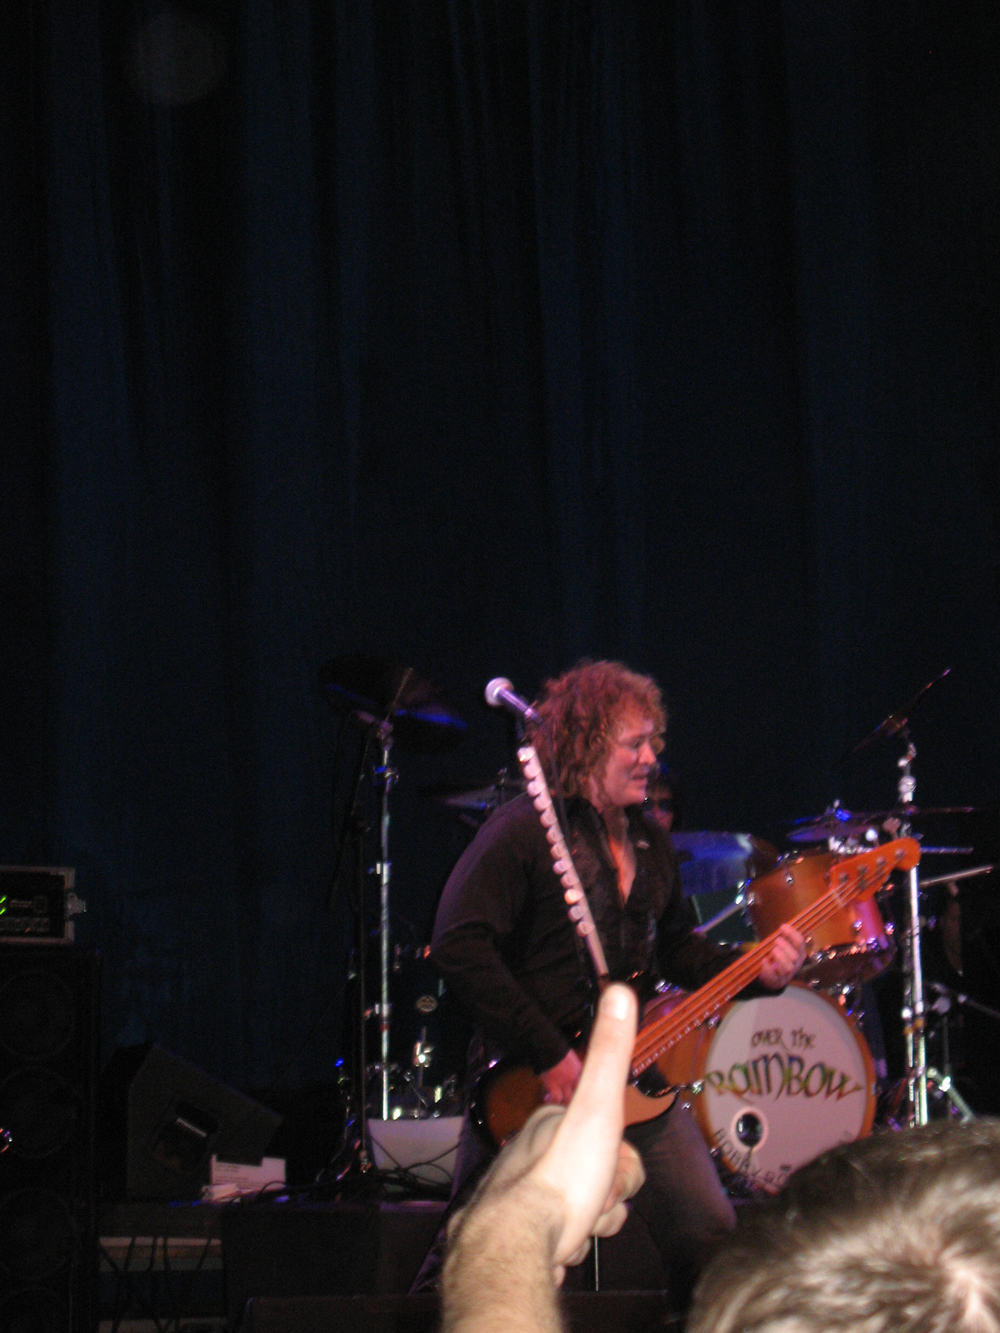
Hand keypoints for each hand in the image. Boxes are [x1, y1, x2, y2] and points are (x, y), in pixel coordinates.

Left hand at [444, 985, 644, 1292]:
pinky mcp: (519, 1237)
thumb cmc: (562, 1179)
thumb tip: (618, 988)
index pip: (609, 1136)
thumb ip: (611, 1052)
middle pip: (600, 1175)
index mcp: (550, 1121)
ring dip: (593, 1226)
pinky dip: (568, 1248)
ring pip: (586, 1211)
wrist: (516, 1248)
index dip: (622, 1161)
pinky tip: (561, 1248)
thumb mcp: (598, 1108)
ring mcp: (524, 1196)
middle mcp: (532, 1154)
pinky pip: (563, 1240)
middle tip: (593, 1203)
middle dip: (609, 1198)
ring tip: (575, 1229)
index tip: (608, 1169)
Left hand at [758, 922, 806, 989]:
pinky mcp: (777, 981)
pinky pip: (774, 976)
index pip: (800, 942)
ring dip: (780, 957)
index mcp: (799, 954)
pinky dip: (768, 968)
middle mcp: (796, 964)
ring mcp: (787, 974)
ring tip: (773, 950)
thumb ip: (785, 939)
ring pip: (788, 967)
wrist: (774, 978)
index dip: (792, 933)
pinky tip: (764, 960)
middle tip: (777, 940)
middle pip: (795, 956)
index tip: (782, 926)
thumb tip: (783, 927)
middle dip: (786, 946)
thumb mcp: (784, 948)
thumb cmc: (779, 958)